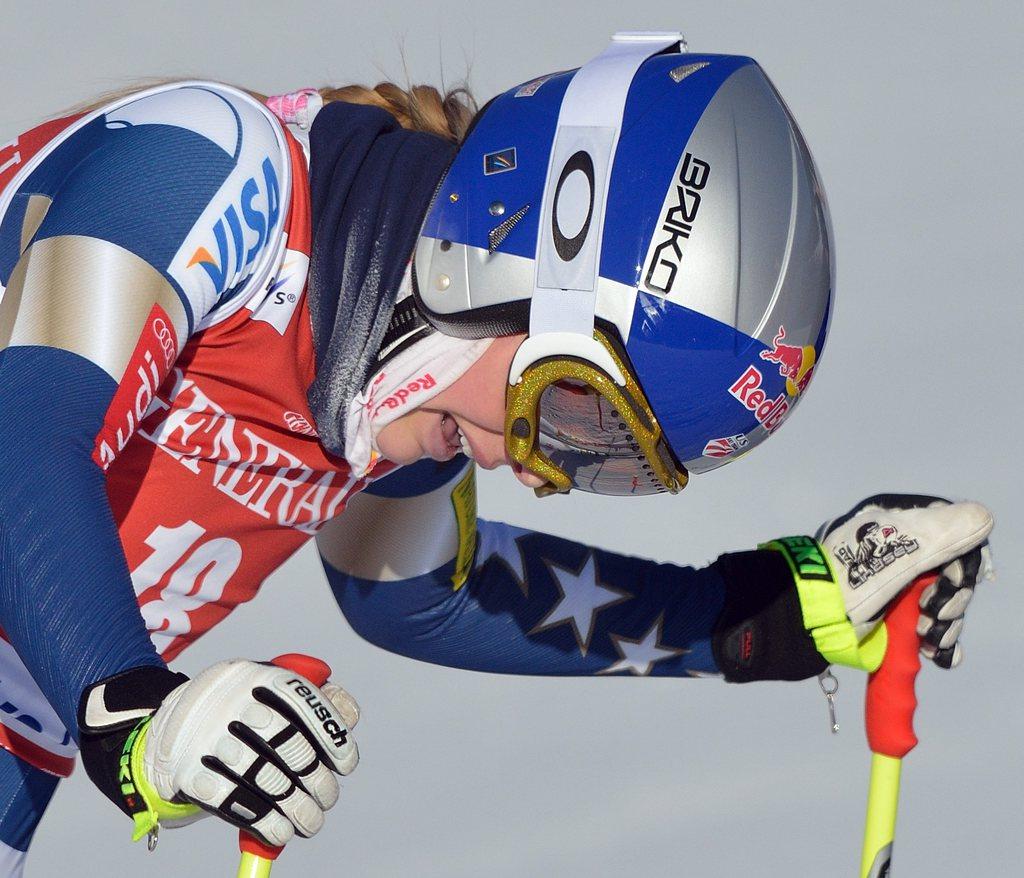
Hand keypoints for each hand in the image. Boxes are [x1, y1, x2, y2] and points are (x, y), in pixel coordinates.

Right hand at [79, 659, 358, 845]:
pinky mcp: (185, 771)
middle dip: (317, 778)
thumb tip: (348, 714)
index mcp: (255, 674)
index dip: (333, 736)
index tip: (346, 765)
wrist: (164, 732)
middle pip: (288, 743)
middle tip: (328, 798)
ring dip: (296, 807)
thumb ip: (309, 697)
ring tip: (311, 821)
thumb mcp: (266, 692)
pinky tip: (280, 831)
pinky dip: (263, 821)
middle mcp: (229, 699)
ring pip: (264, 776)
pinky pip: (233, 801)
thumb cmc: (236, 713)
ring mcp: (204, 735)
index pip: (305, 702)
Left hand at [817, 494, 992, 667]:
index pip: (953, 535)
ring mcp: (899, 589)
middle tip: (934, 611)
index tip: (952, 580)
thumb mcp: (901, 548)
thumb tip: (982, 517)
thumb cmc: (852, 575)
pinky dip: (942, 645)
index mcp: (899, 525)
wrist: (815, 617)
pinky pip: (934, 632)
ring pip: (947, 607)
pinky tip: (939, 654)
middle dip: (953, 598)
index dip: (962, 560)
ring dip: (947, 625)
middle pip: (954, 575)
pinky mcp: (896, 620)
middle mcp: (902, 554)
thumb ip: (944, 532)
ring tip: (927, 635)